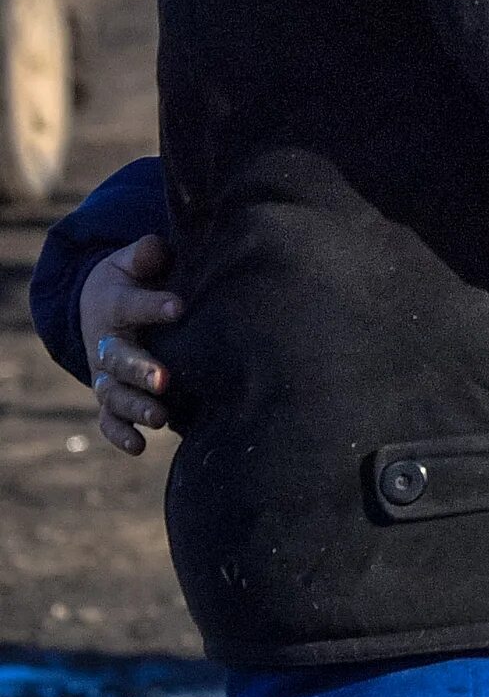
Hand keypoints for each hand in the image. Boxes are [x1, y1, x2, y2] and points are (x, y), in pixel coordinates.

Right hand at [80, 235, 179, 455]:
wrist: (100, 302)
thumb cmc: (130, 279)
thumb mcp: (132, 260)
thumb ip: (145, 255)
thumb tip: (155, 248)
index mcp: (113, 305)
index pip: (131, 305)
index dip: (154, 306)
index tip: (179, 307)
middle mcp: (105, 343)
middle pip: (118, 358)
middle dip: (140, 370)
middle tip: (164, 379)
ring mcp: (106, 372)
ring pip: (114, 393)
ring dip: (135, 407)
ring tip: (161, 417)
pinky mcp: (110, 393)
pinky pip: (109, 418)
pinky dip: (120, 434)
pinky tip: (140, 447)